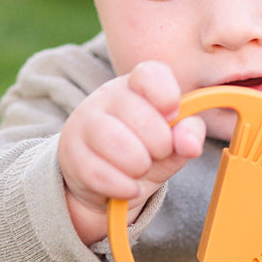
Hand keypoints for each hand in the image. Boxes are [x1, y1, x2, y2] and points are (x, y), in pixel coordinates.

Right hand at [58, 61, 206, 244]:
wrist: (101, 181)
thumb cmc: (141, 151)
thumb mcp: (171, 142)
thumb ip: (188, 135)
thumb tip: (191, 144)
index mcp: (136, 86)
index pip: (150, 74)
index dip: (167, 96)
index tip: (172, 115)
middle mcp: (107, 97)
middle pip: (142, 117)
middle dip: (160, 145)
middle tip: (157, 153)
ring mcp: (84, 124)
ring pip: (119, 145)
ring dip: (140, 167)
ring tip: (140, 170)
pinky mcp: (70, 154)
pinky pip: (101, 174)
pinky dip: (123, 187)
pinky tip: (127, 187)